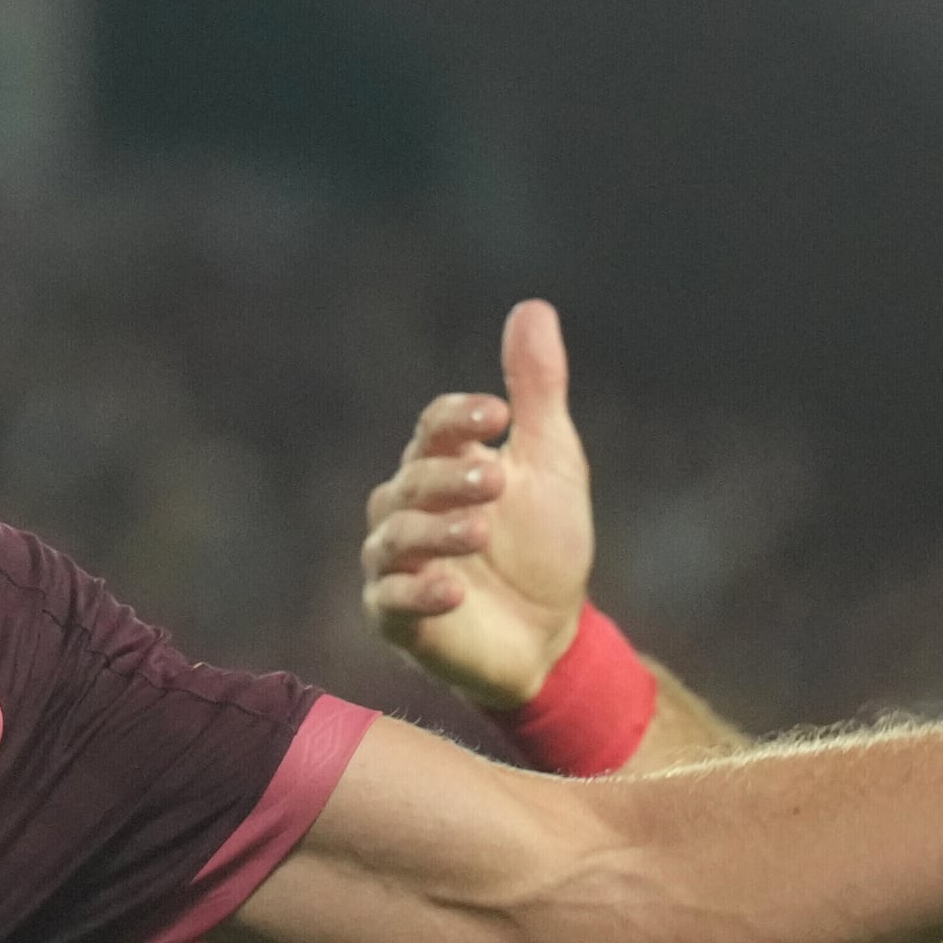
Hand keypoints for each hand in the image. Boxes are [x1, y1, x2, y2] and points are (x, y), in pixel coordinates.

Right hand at [360, 300, 595, 710]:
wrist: (550, 635)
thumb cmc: (545, 545)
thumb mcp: (551, 463)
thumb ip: (536, 391)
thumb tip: (532, 307)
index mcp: (442, 464)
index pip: (434, 427)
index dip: (460, 418)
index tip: (500, 414)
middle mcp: (407, 509)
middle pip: (412, 480)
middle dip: (451, 479)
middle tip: (500, 482)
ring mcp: (396, 564)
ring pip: (395, 537)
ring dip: (436, 532)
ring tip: (481, 531)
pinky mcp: (395, 619)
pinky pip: (391, 601)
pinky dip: (418, 594)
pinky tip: (454, 590)